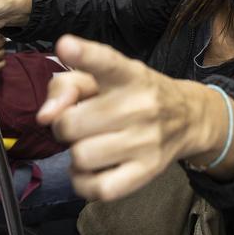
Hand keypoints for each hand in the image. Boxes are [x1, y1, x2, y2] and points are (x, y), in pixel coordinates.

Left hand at [37, 35, 200, 201]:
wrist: (188, 118)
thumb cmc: (135, 94)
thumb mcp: (106, 78)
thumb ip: (67, 85)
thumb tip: (45, 116)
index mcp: (129, 74)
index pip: (106, 62)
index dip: (84, 54)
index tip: (66, 45)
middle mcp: (140, 104)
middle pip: (71, 124)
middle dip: (66, 126)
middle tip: (81, 124)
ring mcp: (146, 141)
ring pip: (80, 157)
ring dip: (76, 154)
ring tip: (90, 145)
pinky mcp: (147, 172)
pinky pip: (96, 189)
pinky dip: (83, 182)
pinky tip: (92, 169)